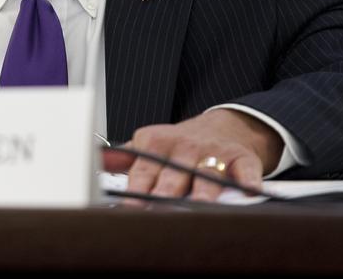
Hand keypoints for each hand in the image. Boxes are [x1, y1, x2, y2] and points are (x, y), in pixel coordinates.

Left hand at [100, 109, 283, 201]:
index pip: (143, 171)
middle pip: (173, 174)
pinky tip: (248, 193)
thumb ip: (123, 159)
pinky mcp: (242, 158)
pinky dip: (248, 182)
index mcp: (155, 143)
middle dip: (166, 195)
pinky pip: (246, 170)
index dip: (136, 193)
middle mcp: (184, 146)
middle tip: (161, 213)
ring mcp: (214, 151)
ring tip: (200, 207)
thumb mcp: (148, 146)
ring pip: (207, 174)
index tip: (130, 212)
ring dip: (203, 192)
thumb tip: (94, 163)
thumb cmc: (178, 147)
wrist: (220, 128)